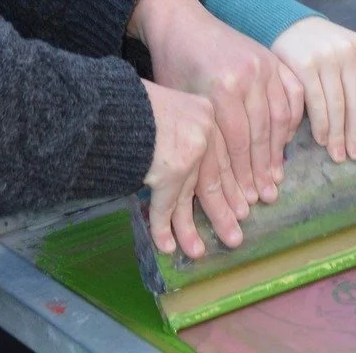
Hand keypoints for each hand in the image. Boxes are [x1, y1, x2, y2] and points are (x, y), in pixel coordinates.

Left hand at [130, 0, 302, 203]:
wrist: (179, 21)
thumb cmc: (172, 66)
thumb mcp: (181, 104)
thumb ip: (200, 140)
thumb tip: (212, 192)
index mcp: (221, 87)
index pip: (239, 143)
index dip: (243, 175)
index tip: (247, 202)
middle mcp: (248, 75)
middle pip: (261, 134)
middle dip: (262, 170)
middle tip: (266, 198)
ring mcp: (264, 63)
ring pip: (279, 117)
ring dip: (278, 151)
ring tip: (275, 177)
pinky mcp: (272, 57)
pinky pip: (291, 94)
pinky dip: (291, 120)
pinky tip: (284, 143)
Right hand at [141, 80, 245, 257]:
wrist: (113, 103)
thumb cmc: (136, 104)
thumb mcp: (171, 110)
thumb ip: (184, 133)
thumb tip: (190, 171)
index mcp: (207, 113)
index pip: (222, 158)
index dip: (231, 188)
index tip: (242, 210)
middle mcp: (204, 132)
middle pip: (212, 181)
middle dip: (221, 214)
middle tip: (234, 238)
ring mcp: (189, 152)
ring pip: (188, 198)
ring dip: (189, 229)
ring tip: (196, 253)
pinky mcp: (171, 171)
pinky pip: (164, 206)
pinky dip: (162, 227)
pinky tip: (165, 245)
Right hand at [270, 17, 355, 161]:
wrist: (284, 22)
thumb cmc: (315, 44)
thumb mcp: (340, 50)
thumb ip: (352, 76)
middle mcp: (345, 51)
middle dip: (355, 133)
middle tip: (353, 155)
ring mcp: (325, 57)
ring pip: (337, 105)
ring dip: (337, 134)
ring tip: (337, 153)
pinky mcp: (304, 65)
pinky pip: (317, 102)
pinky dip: (320, 125)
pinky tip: (320, 137)